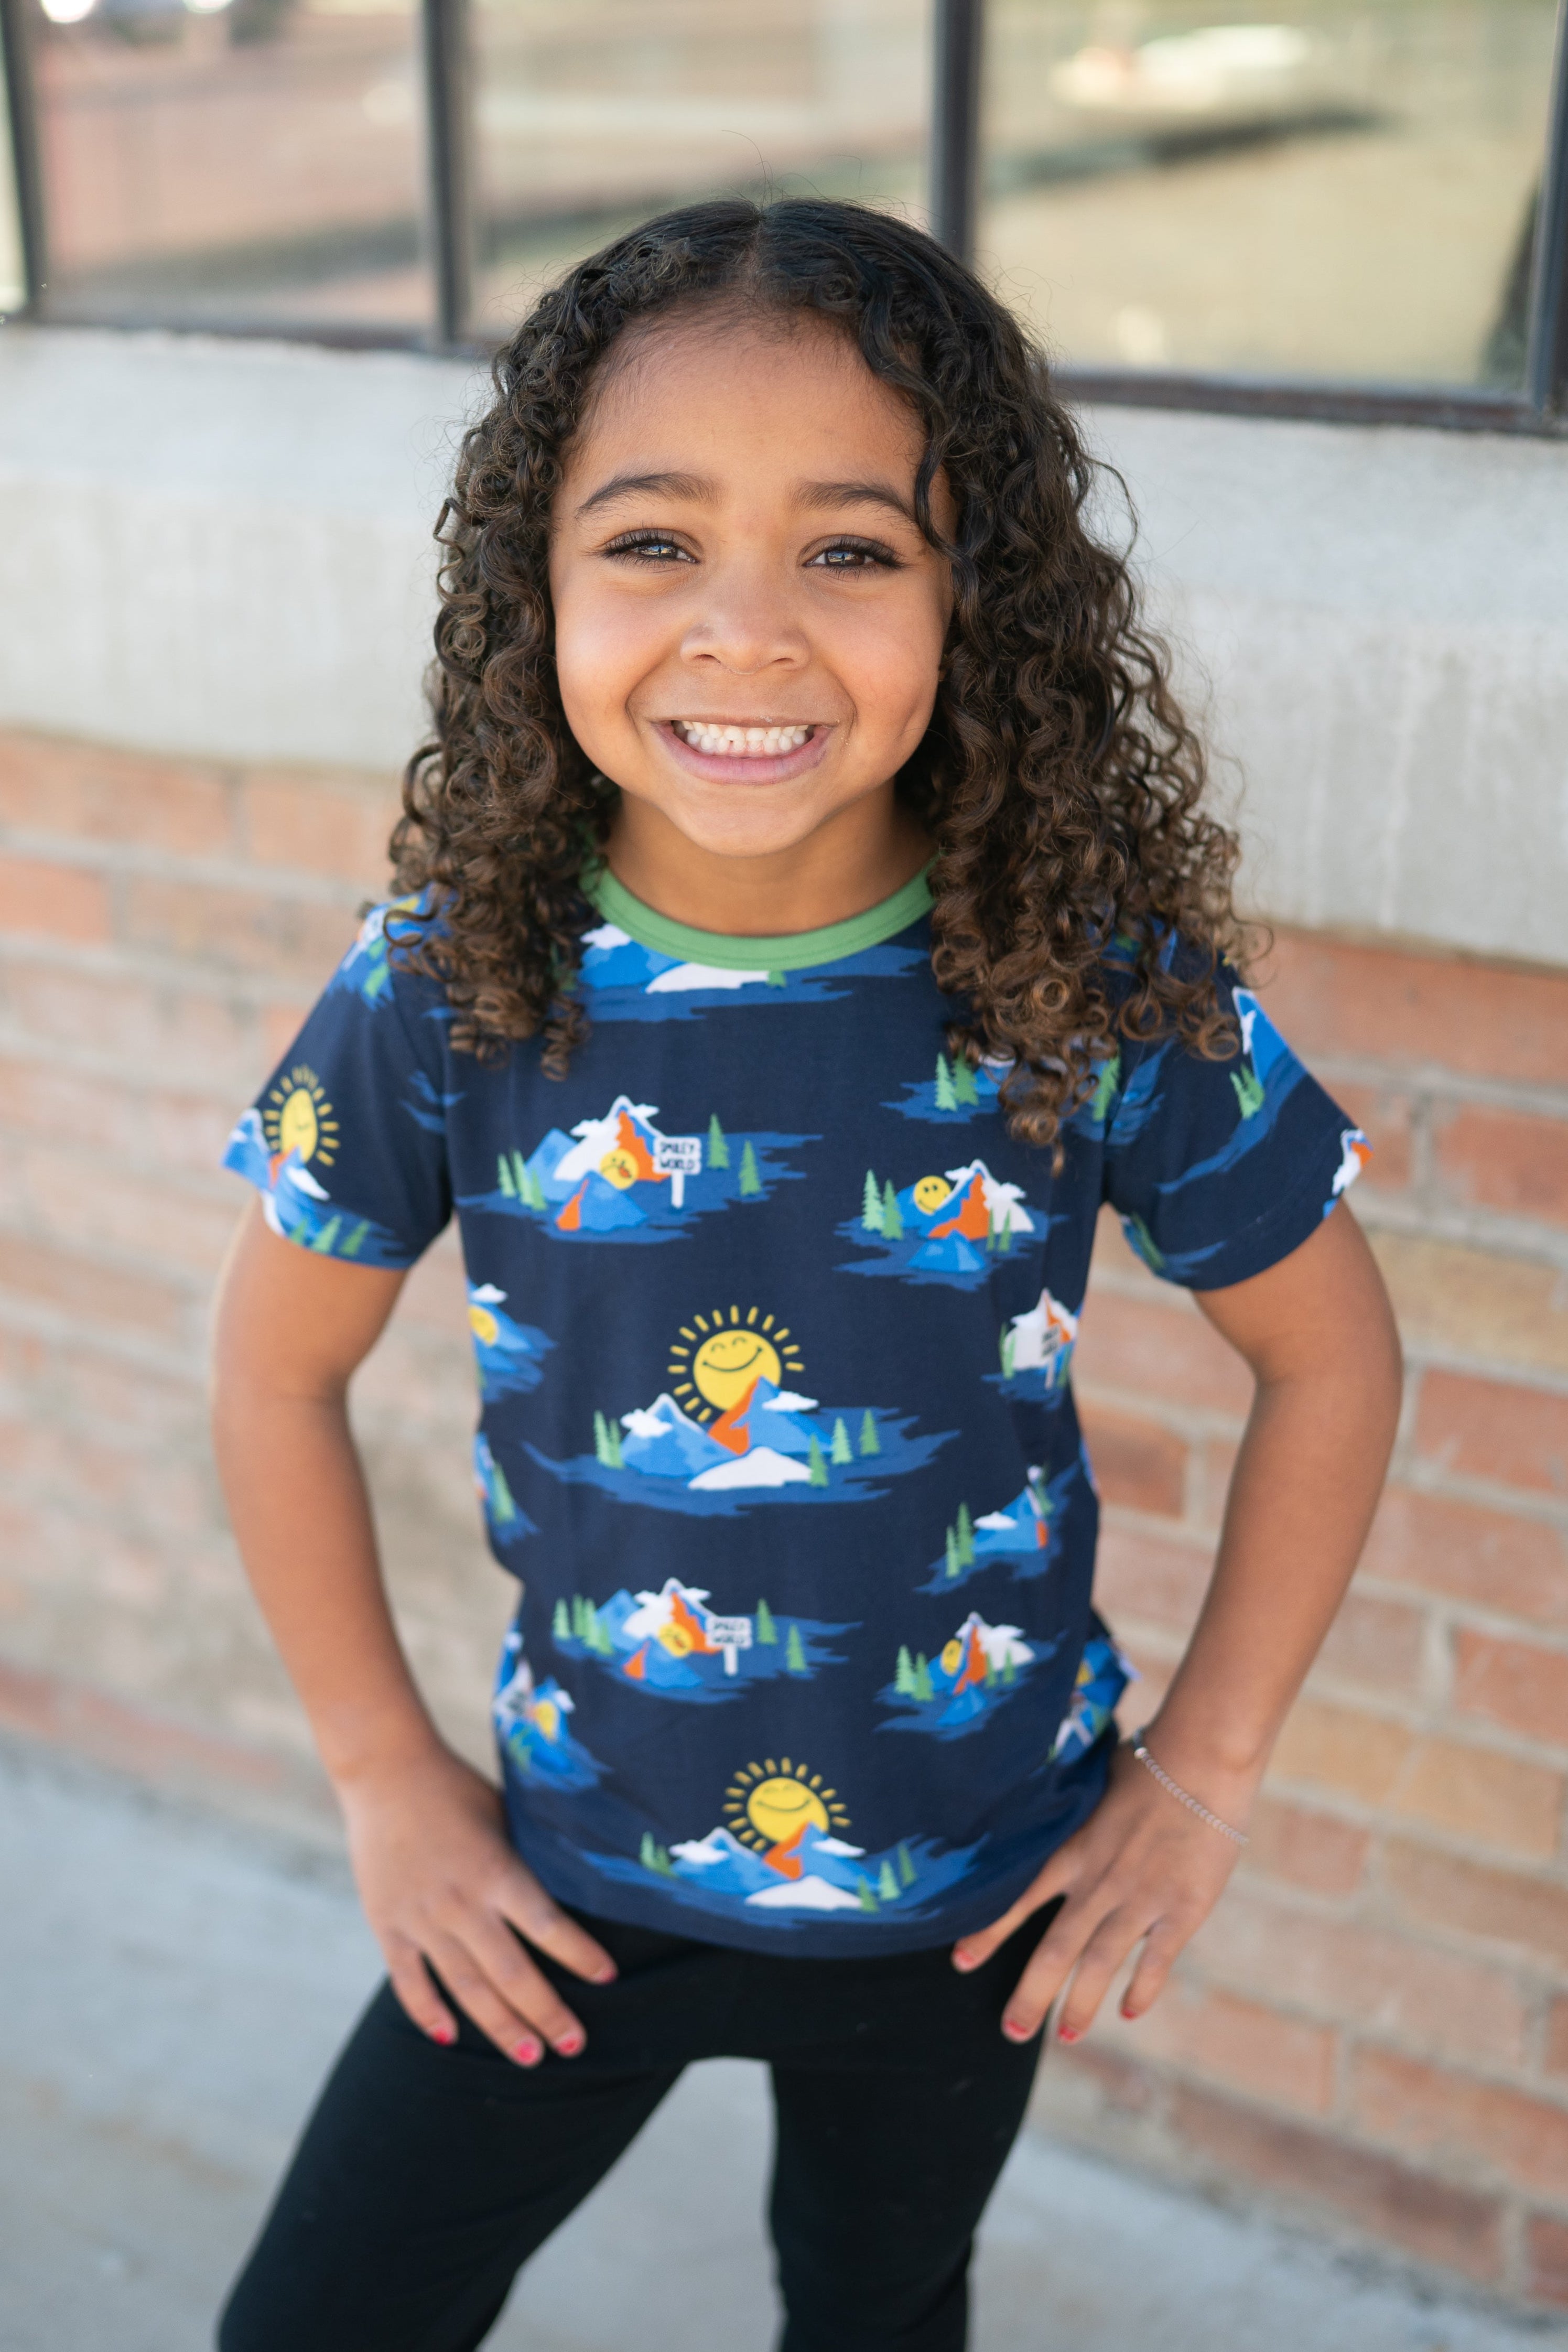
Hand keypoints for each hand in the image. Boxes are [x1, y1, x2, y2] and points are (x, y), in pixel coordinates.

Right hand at [338, 1744, 616, 2064]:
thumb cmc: (456, 1789)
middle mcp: (462, 1903)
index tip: (608, 1979)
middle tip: (575, 2045)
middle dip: (546, 2014)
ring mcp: (422, 1919)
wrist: (385, 1772)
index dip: (581, 1956)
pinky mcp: (388, 1925)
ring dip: (501, 2027)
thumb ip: (528, 1859)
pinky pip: (409, 1981)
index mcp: (497, 1871)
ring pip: (466, 1988)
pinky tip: (449, 2039)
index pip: (549, 1927)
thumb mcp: (505, 1816)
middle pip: (512, 1974)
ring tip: (531, 2058)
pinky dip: (429, 2013)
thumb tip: (575, 1887)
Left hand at [951, 1738, 1252, 2042]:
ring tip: (1067, 2036)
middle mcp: (1098, 1882)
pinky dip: (1140, 1990)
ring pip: (1099, 1965)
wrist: (1202, 1761)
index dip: (988, 1934)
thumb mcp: (1094, 1787)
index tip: (961, 1962)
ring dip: (1080, 2006)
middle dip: (1031, 1996)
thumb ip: (1073, 1814)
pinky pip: (1155, 1962)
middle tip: (1013, 2032)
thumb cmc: (1147, 1762)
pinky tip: (1128, 2011)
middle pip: (1054, 1951)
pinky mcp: (1181, 1911)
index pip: (1017, 1899)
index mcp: (1073, 1851)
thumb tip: (1047, 1806)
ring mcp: (1139, 1900)